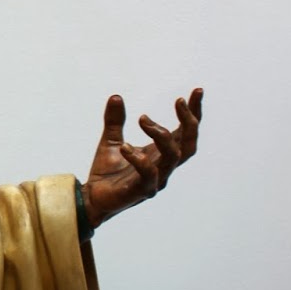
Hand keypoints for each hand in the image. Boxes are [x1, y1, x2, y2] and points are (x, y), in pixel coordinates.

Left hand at [82, 88, 202, 229]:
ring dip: (161, 134)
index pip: (185, 132)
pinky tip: (124, 147)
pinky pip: (149, 174)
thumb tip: (116, 96)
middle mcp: (164, 166)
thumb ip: (115, 121)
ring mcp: (157, 180)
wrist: (92, 198)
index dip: (194, 113)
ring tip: (142, 118)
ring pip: (173, 156)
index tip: (198, 91)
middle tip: (179, 101)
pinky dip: (139, 159)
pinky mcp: (142, 191)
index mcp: (160, 153)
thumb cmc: (108, 172)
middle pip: (189, 144)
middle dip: (189, 122)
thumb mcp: (111, 140)